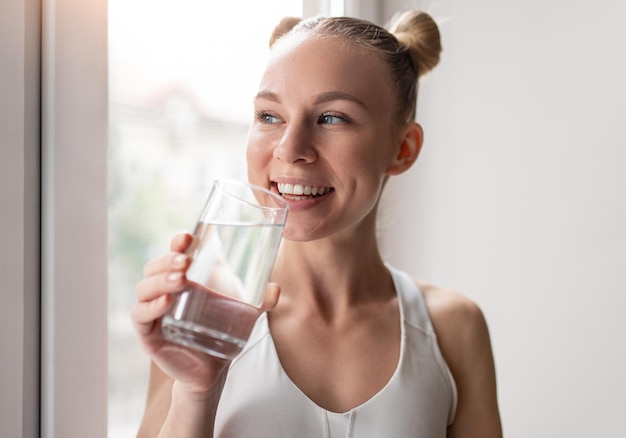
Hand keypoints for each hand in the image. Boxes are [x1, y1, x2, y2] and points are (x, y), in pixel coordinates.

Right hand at [131, 232, 280, 395]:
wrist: (214, 369)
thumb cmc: (223, 332)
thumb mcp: (243, 314)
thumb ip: (261, 301)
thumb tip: (275, 288)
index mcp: (185, 279)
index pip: (174, 254)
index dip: (177, 243)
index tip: (187, 237)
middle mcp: (165, 291)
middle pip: (155, 267)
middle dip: (168, 260)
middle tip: (185, 262)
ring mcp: (154, 311)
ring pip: (144, 287)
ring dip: (160, 280)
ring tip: (180, 281)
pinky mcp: (148, 333)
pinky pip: (140, 315)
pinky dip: (150, 306)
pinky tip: (165, 302)